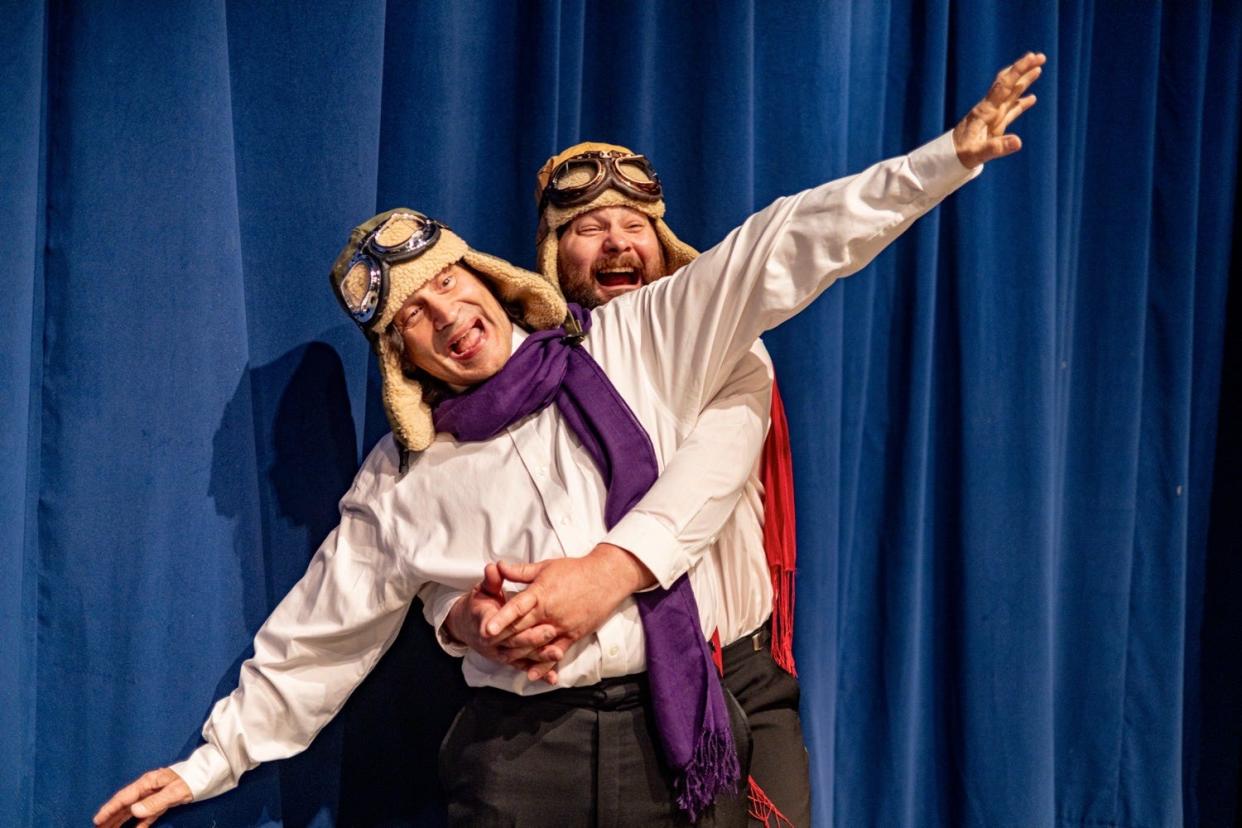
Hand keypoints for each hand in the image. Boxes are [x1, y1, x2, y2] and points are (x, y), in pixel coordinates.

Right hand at [93, 767, 191, 827]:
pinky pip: (148, 814)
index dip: (110, 808)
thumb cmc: (193, 778)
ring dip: (121, 821)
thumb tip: (134, 810)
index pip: (125, 797)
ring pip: (134, 810)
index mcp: (148, 782)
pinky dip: (140, 823)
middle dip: (111, 816)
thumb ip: (155, 801)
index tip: (97, 820)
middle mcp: (148, 788)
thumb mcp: (175, 791)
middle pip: (125, 804)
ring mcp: (155, 795)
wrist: (210, 772)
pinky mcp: (164, 802)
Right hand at [445, 564, 563, 683]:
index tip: (522, 618)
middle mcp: (491, 642)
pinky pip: (525, 667)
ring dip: (539, 657)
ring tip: (557, 653)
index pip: (493, 624)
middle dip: (530, 638)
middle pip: (511, 641)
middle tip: (550, 631)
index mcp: (484, 621)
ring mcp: (500, 653)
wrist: (469, 627)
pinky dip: (539, 673)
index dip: (504, 623)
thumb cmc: (481, 604)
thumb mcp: (483, 590)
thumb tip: (493, 567)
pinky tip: (553, 678)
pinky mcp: (510, 661)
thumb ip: (491, 580)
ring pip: (521, 657)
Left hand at [483, 543, 655, 680]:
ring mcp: (562, 626)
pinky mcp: (573, 635)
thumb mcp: (546, 566)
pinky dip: (544, 664)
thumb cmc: (575, 570)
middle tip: (486, 647)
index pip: (517, 607)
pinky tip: (532, 673)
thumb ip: (520, 571)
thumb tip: (498, 566)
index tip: (487, 629)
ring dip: (519, 653)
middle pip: (523, 628)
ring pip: (536, 644)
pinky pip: (556, 653)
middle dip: (503, 639)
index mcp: (541, 593)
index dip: (501, 618)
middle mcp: (550, 612)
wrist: (606, 577)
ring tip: (503, 659)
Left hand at [953, 51, 1045, 166]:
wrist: (945, 159)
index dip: (1018, 70)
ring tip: (1038, 69)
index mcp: (985, 111)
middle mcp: (989, 110)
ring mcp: (991, 117)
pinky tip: (1032, 97)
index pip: (1004, 85)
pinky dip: (1021, 103)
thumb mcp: (977, 154)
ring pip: (1010, 94)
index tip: (1032, 58)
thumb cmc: (959, 156)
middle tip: (1040, 56)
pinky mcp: (993, 125)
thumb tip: (1018, 142)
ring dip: (1024, 81)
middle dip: (1023, 69)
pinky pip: (1010, 110)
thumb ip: (996, 148)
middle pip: (1008, 84)